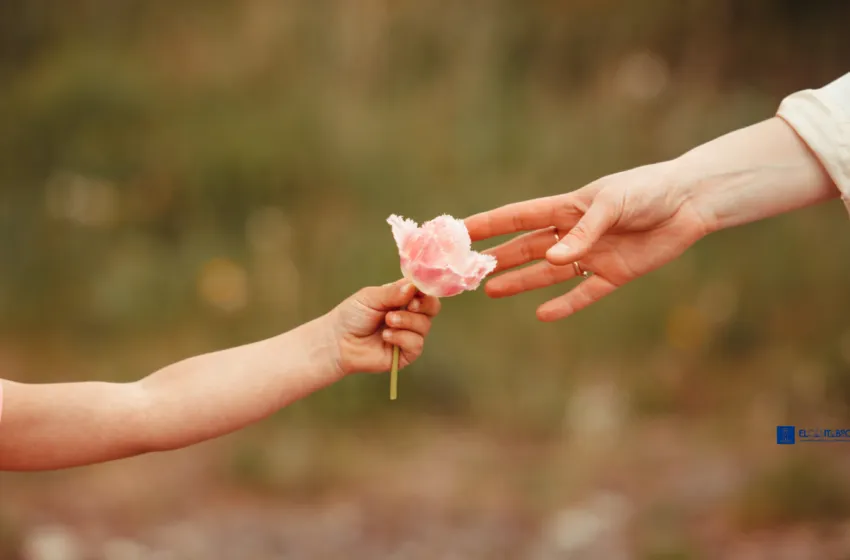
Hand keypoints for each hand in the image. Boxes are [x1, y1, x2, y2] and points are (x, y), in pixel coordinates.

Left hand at [328, 280, 440, 374]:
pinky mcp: (406, 354)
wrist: (338, 341)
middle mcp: (409, 316)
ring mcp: (409, 335)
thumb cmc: (352, 316)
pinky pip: (417, 344)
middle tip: (409, 305)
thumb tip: (413, 286)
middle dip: (424, 305)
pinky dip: (403, 338)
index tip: (417, 290)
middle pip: (433, 308)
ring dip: (407, 321)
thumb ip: (392, 291)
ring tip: (388, 321)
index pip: (424, 291)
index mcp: (403, 298)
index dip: (425, 290)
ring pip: (425, 326)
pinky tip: (386, 336)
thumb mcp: (371, 297)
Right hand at [464, 160, 711, 320]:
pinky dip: (565, 305)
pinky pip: (585, 293)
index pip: (517, 217)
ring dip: (521, 281)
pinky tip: (543, 314)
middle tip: (469, 270)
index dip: (488, 224)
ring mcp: (592, 255)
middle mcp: (574, 234)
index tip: (458, 230)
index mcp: (567, 208)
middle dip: (498, 257)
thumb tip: (554, 260)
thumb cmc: (648, 190)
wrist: (691, 201)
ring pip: (548, 272)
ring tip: (491, 290)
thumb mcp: (613, 204)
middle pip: (527, 248)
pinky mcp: (616, 274)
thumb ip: (583, 232)